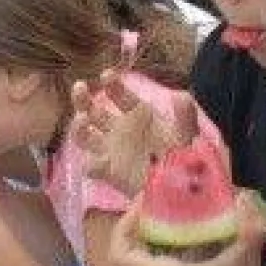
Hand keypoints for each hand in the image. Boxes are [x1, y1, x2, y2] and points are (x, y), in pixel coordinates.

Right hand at [68, 72, 194, 195]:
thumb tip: (182, 95)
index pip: (118, 94)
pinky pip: (92, 167)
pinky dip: (91, 165)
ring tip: (82, 121)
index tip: (106, 76)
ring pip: (85, 135)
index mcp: (137, 114)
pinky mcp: (108, 171)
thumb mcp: (186, 134)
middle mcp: (119, 129)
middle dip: (83, 97)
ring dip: (79, 127)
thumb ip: (184, 115)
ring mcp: (110, 150)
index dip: (111, 83)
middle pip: (92, 109)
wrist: (178, 189)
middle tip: (80, 87)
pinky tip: (96, 163)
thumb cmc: (182, 157)